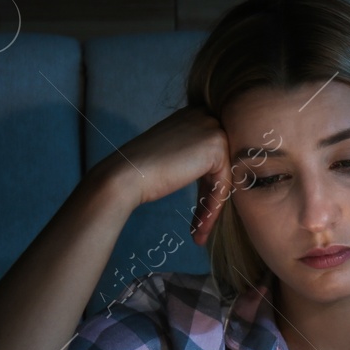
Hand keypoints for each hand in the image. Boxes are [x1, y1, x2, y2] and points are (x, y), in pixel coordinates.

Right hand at [91, 105, 245, 245]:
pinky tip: (200, 229)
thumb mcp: (174, 155)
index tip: (200, 213)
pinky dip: (213, 208)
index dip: (207, 187)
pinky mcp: (217, 146)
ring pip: (223, 178)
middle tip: (200, 227)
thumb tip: (218, 176)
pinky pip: (223, 184)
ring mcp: (213, 129)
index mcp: (193, 115)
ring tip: (198, 233)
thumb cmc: (142, 170)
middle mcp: (205, 116)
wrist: (125, 175)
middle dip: (211, 199)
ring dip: (211, 209)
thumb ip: (195, 156)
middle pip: (221, 167)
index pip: (212, 157)